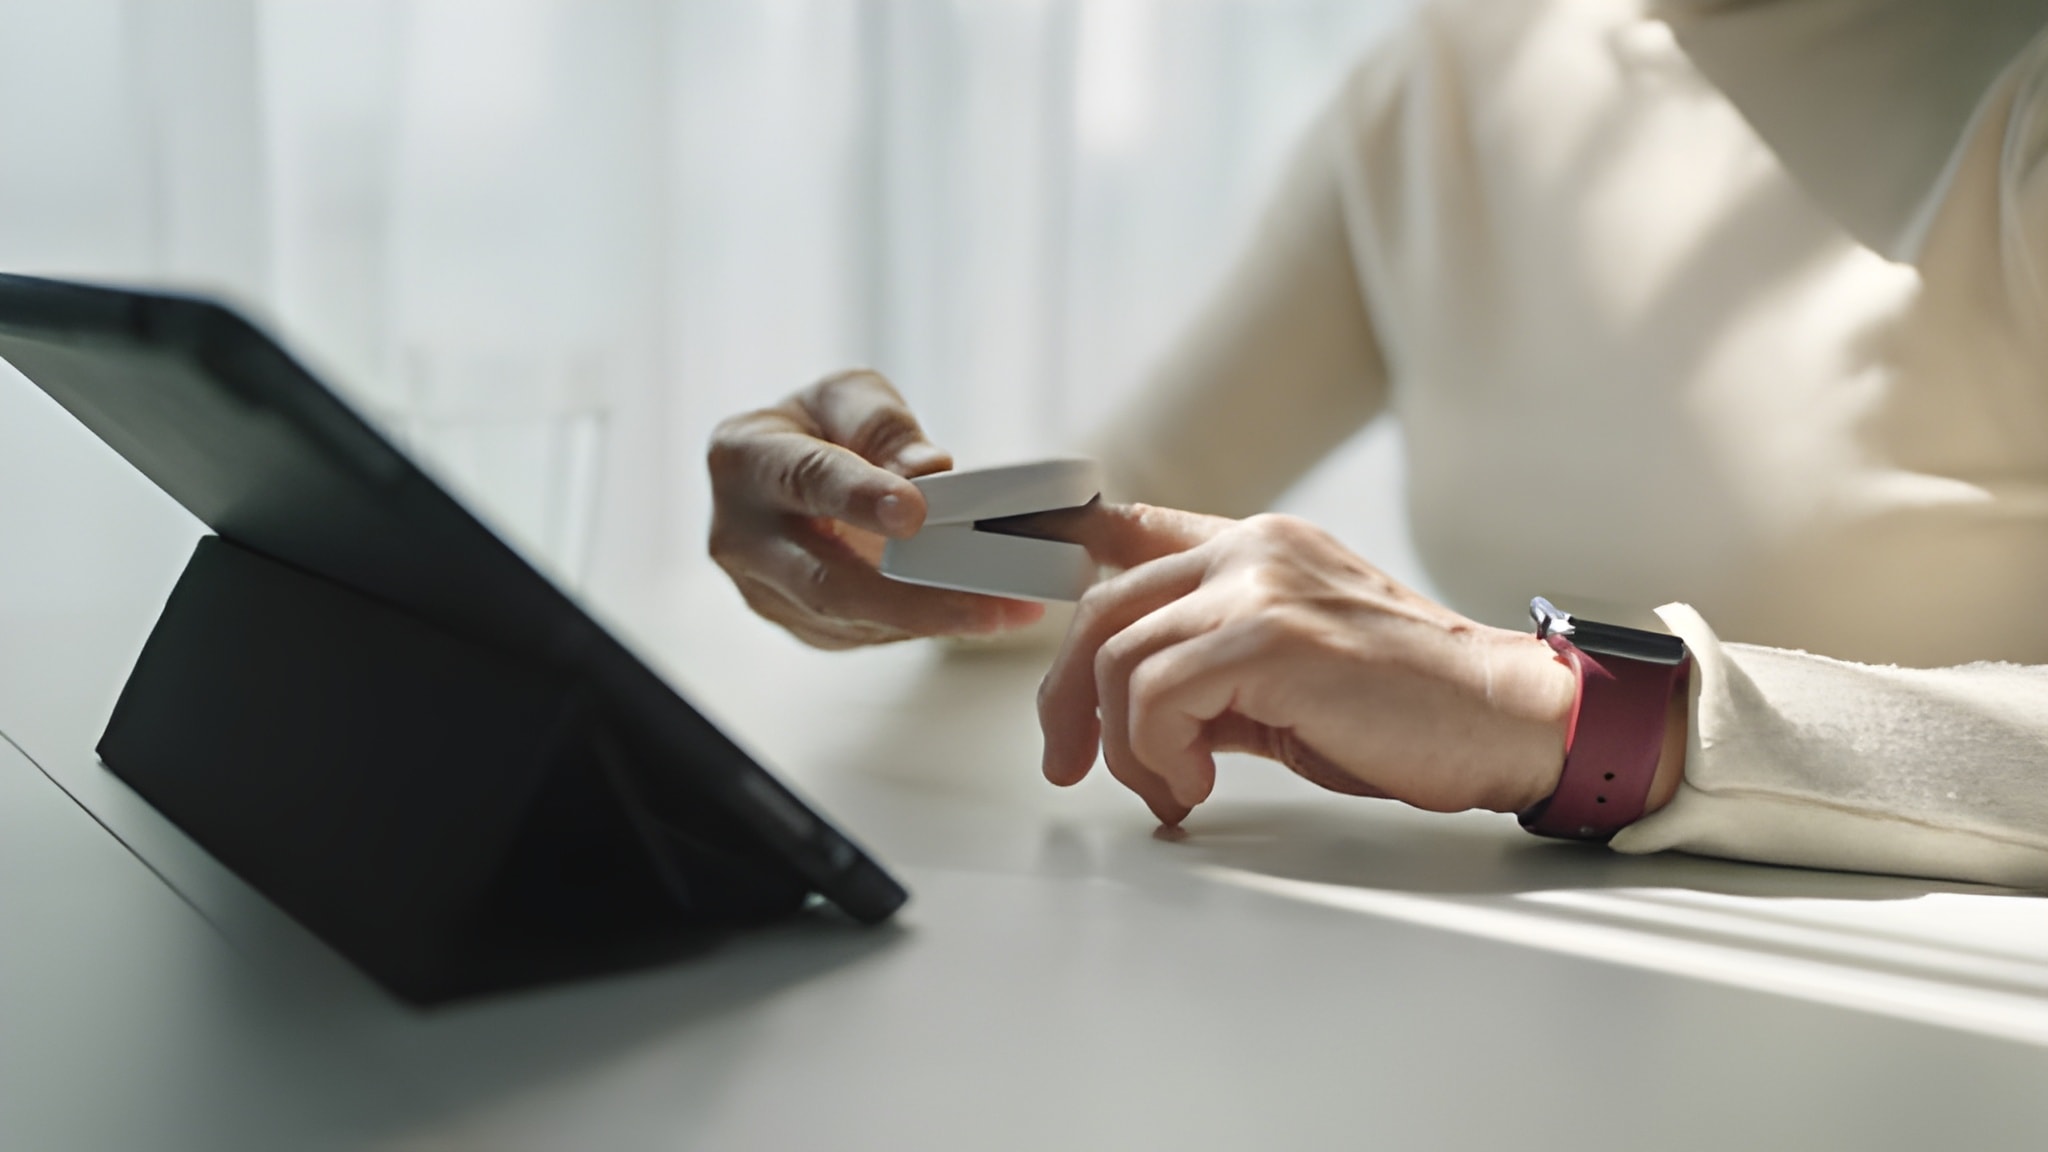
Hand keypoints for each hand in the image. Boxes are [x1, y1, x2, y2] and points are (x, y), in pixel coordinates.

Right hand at [707, 369, 1045, 648]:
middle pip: (827, 581)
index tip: (915, 513)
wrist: (781, 472)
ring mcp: (763, 592)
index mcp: (744, 458)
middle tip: (992, 600)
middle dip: (914, 597)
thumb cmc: (819, 426)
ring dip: (935, 620)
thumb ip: (884, 427)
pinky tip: (981, 614)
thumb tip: (930, 471)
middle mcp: (741, 536)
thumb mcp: (848, 397)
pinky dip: (924, 626)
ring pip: (851, 620)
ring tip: (1011, 608)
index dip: (860, 498)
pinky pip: (864, 635)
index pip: (807, 480)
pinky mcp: (797, 625)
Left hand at [1036, 505, 1578, 825]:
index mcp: (1255, 547)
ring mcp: (1261, 586)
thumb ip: (1213, 667)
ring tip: (1172, 787)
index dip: (1057, 543)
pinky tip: (1194, 784)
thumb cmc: (1407, 710)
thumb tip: (1134, 708)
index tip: (1010, 560)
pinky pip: (1154, 694)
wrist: (1506, 719)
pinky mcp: (1272, 636)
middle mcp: (1251, 549)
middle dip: (1066, 698)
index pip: (1128, 526)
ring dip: (1126, 746)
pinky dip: (1156, 754)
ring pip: (1117, 656)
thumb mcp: (1290, 673)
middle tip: (1071, 765)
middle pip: (1100, 607)